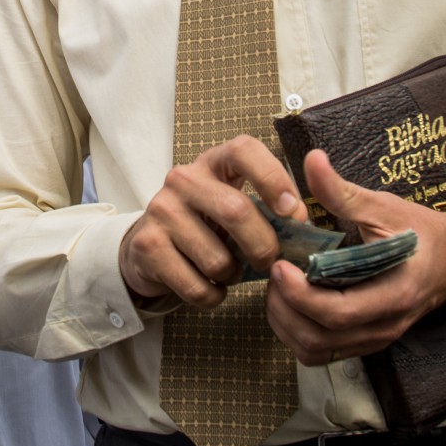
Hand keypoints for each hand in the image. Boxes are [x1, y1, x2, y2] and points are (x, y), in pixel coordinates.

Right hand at [118, 134, 308, 308]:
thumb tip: (300, 220)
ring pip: (217, 259)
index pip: (244, 150)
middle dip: (263, 246)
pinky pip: (196, 286)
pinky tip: (211, 286)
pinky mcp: (146, 245)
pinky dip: (213, 296)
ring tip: (229, 271)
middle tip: (269, 262)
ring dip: (233, 276)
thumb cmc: (208, 224)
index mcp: (213, 162)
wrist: (152, 248)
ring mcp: (161, 210)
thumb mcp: (236, 205)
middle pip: (236, 210)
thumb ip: (269, 209)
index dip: (273, 178)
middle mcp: (183, 179)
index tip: (291, 212)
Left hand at [266, 149, 445, 365]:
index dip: (301, 294)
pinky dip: (298, 334)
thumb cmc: (419, 231)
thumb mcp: (383, 207)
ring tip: (279, 288)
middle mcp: (385, 324)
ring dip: (287, 324)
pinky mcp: (366, 341)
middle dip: (286, 308)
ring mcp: (375, 338)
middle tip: (274, 273)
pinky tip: (291, 305)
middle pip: (320, 337)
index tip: (280, 266)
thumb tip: (313, 160)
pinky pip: (323, 353)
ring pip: (316, 351)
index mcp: (394, 293)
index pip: (338, 312)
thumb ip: (342, 191)